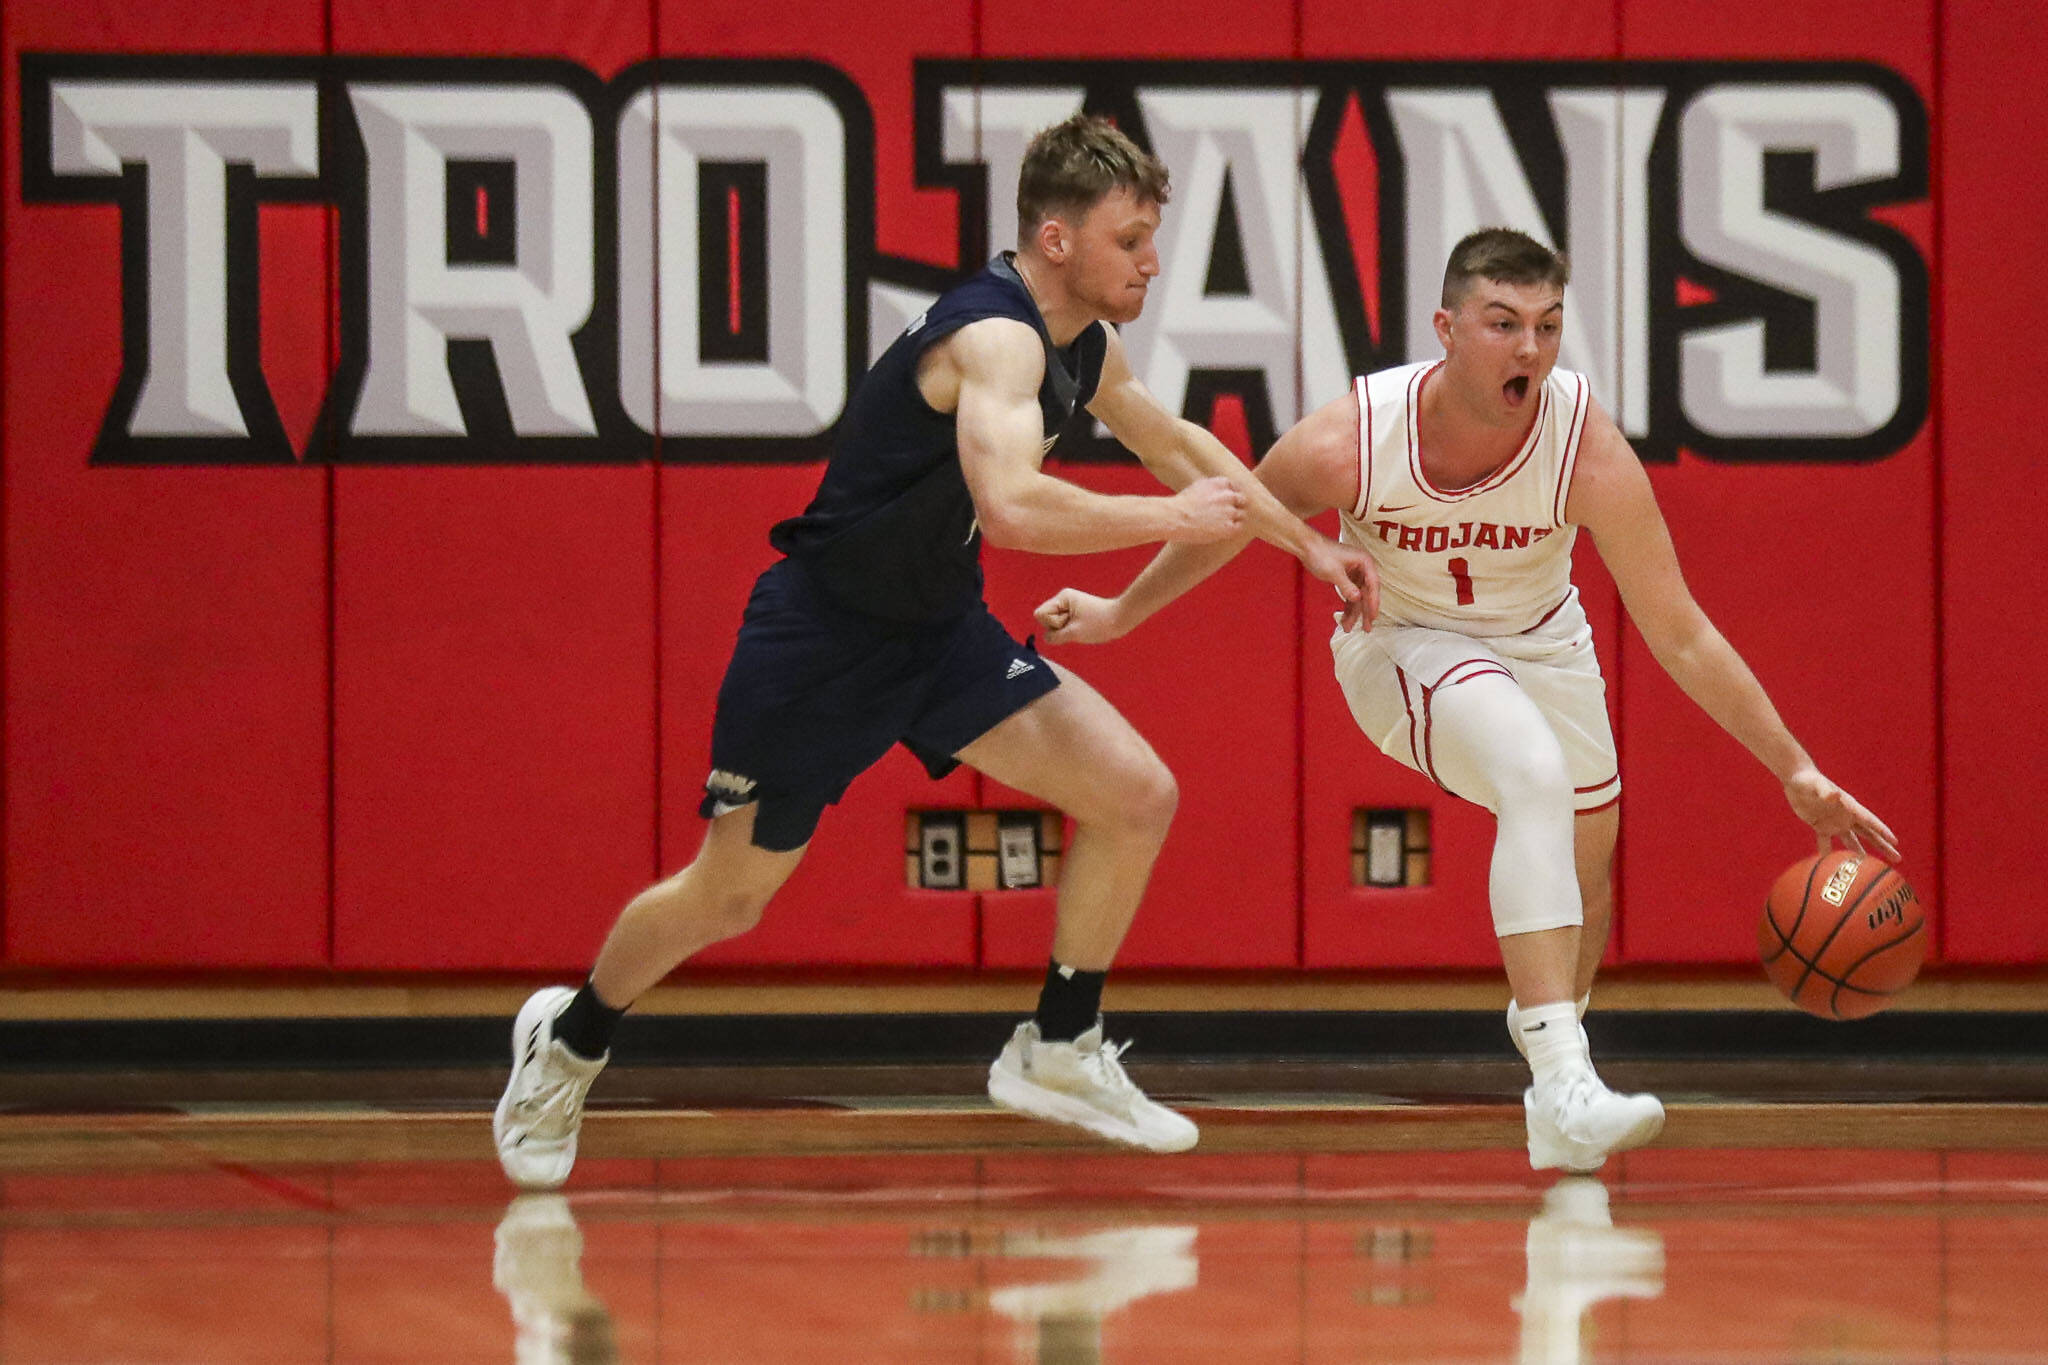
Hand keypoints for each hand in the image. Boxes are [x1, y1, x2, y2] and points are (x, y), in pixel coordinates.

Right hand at [1034, 588, 1126, 644]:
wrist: (1121, 619)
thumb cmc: (1100, 624)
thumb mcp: (1073, 633)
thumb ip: (1054, 637)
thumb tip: (1046, 638)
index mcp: (1063, 597)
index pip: (1040, 614)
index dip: (1052, 623)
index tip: (1069, 622)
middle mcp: (1063, 600)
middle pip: (1045, 620)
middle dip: (1059, 627)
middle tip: (1078, 625)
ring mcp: (1068, 607)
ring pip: (1053, 625)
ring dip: (1066, 631)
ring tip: (1083, 627)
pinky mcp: (1073, 615)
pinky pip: (1062, 627)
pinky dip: (1070, 632)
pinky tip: (1083, 629)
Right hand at [1165, 476, 1246, 542]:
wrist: (1174, 518)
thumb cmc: (1181, 504)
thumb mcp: (1196, 486)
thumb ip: (1212, 486)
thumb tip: (1219, 489)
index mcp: (1220, 483)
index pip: (1234, 487)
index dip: (1229, 495)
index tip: (1223, 502)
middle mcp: (1227, 495)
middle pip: (1241, 500)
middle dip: (1235, 506)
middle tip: (1224, 514)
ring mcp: (1229, 511)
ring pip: (1241, 514)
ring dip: (1234, 518)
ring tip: (1220, 523)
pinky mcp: (1228, 527)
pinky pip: (1238, 527)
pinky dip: (1232, 529)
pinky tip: (1221, 530)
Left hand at [1301, 534, 1378, 631]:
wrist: (1306, 546)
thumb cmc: (1320, 554)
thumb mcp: (1334, 572)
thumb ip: (1346, 586)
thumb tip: (1358, 599)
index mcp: (1365, 562)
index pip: (1373, 585)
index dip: (1374, 602)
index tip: (1373, 616)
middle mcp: (1363, 568)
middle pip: (1367, 593)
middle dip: (1365, 612)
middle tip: (1367, 629)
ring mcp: (1355, 574)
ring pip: (1357, 597)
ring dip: (1353, 613)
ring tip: (1348, 629)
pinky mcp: (1347, 578)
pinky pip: (1350, 595)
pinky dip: (1347, 607)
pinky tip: (1345, 620)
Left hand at [1783, 767, 1900, 860]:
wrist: (1797, 779)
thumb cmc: (1809, 780)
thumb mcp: (1818, 785)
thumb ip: (1826, 791)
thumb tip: (1834, 796)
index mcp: (1849, 807)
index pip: (1869, 821)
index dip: (1882, 831)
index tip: (1895, 842)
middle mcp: (1846, 816)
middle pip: (1868, 834)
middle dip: (1882, 846)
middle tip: (1897, 858)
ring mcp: (1834, 822)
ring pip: (1851, 840)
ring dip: (1859, 852)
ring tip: (1868, 866)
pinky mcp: (1820, 825)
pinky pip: (1826, 842)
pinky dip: (1828, 852)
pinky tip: (1833, 865)